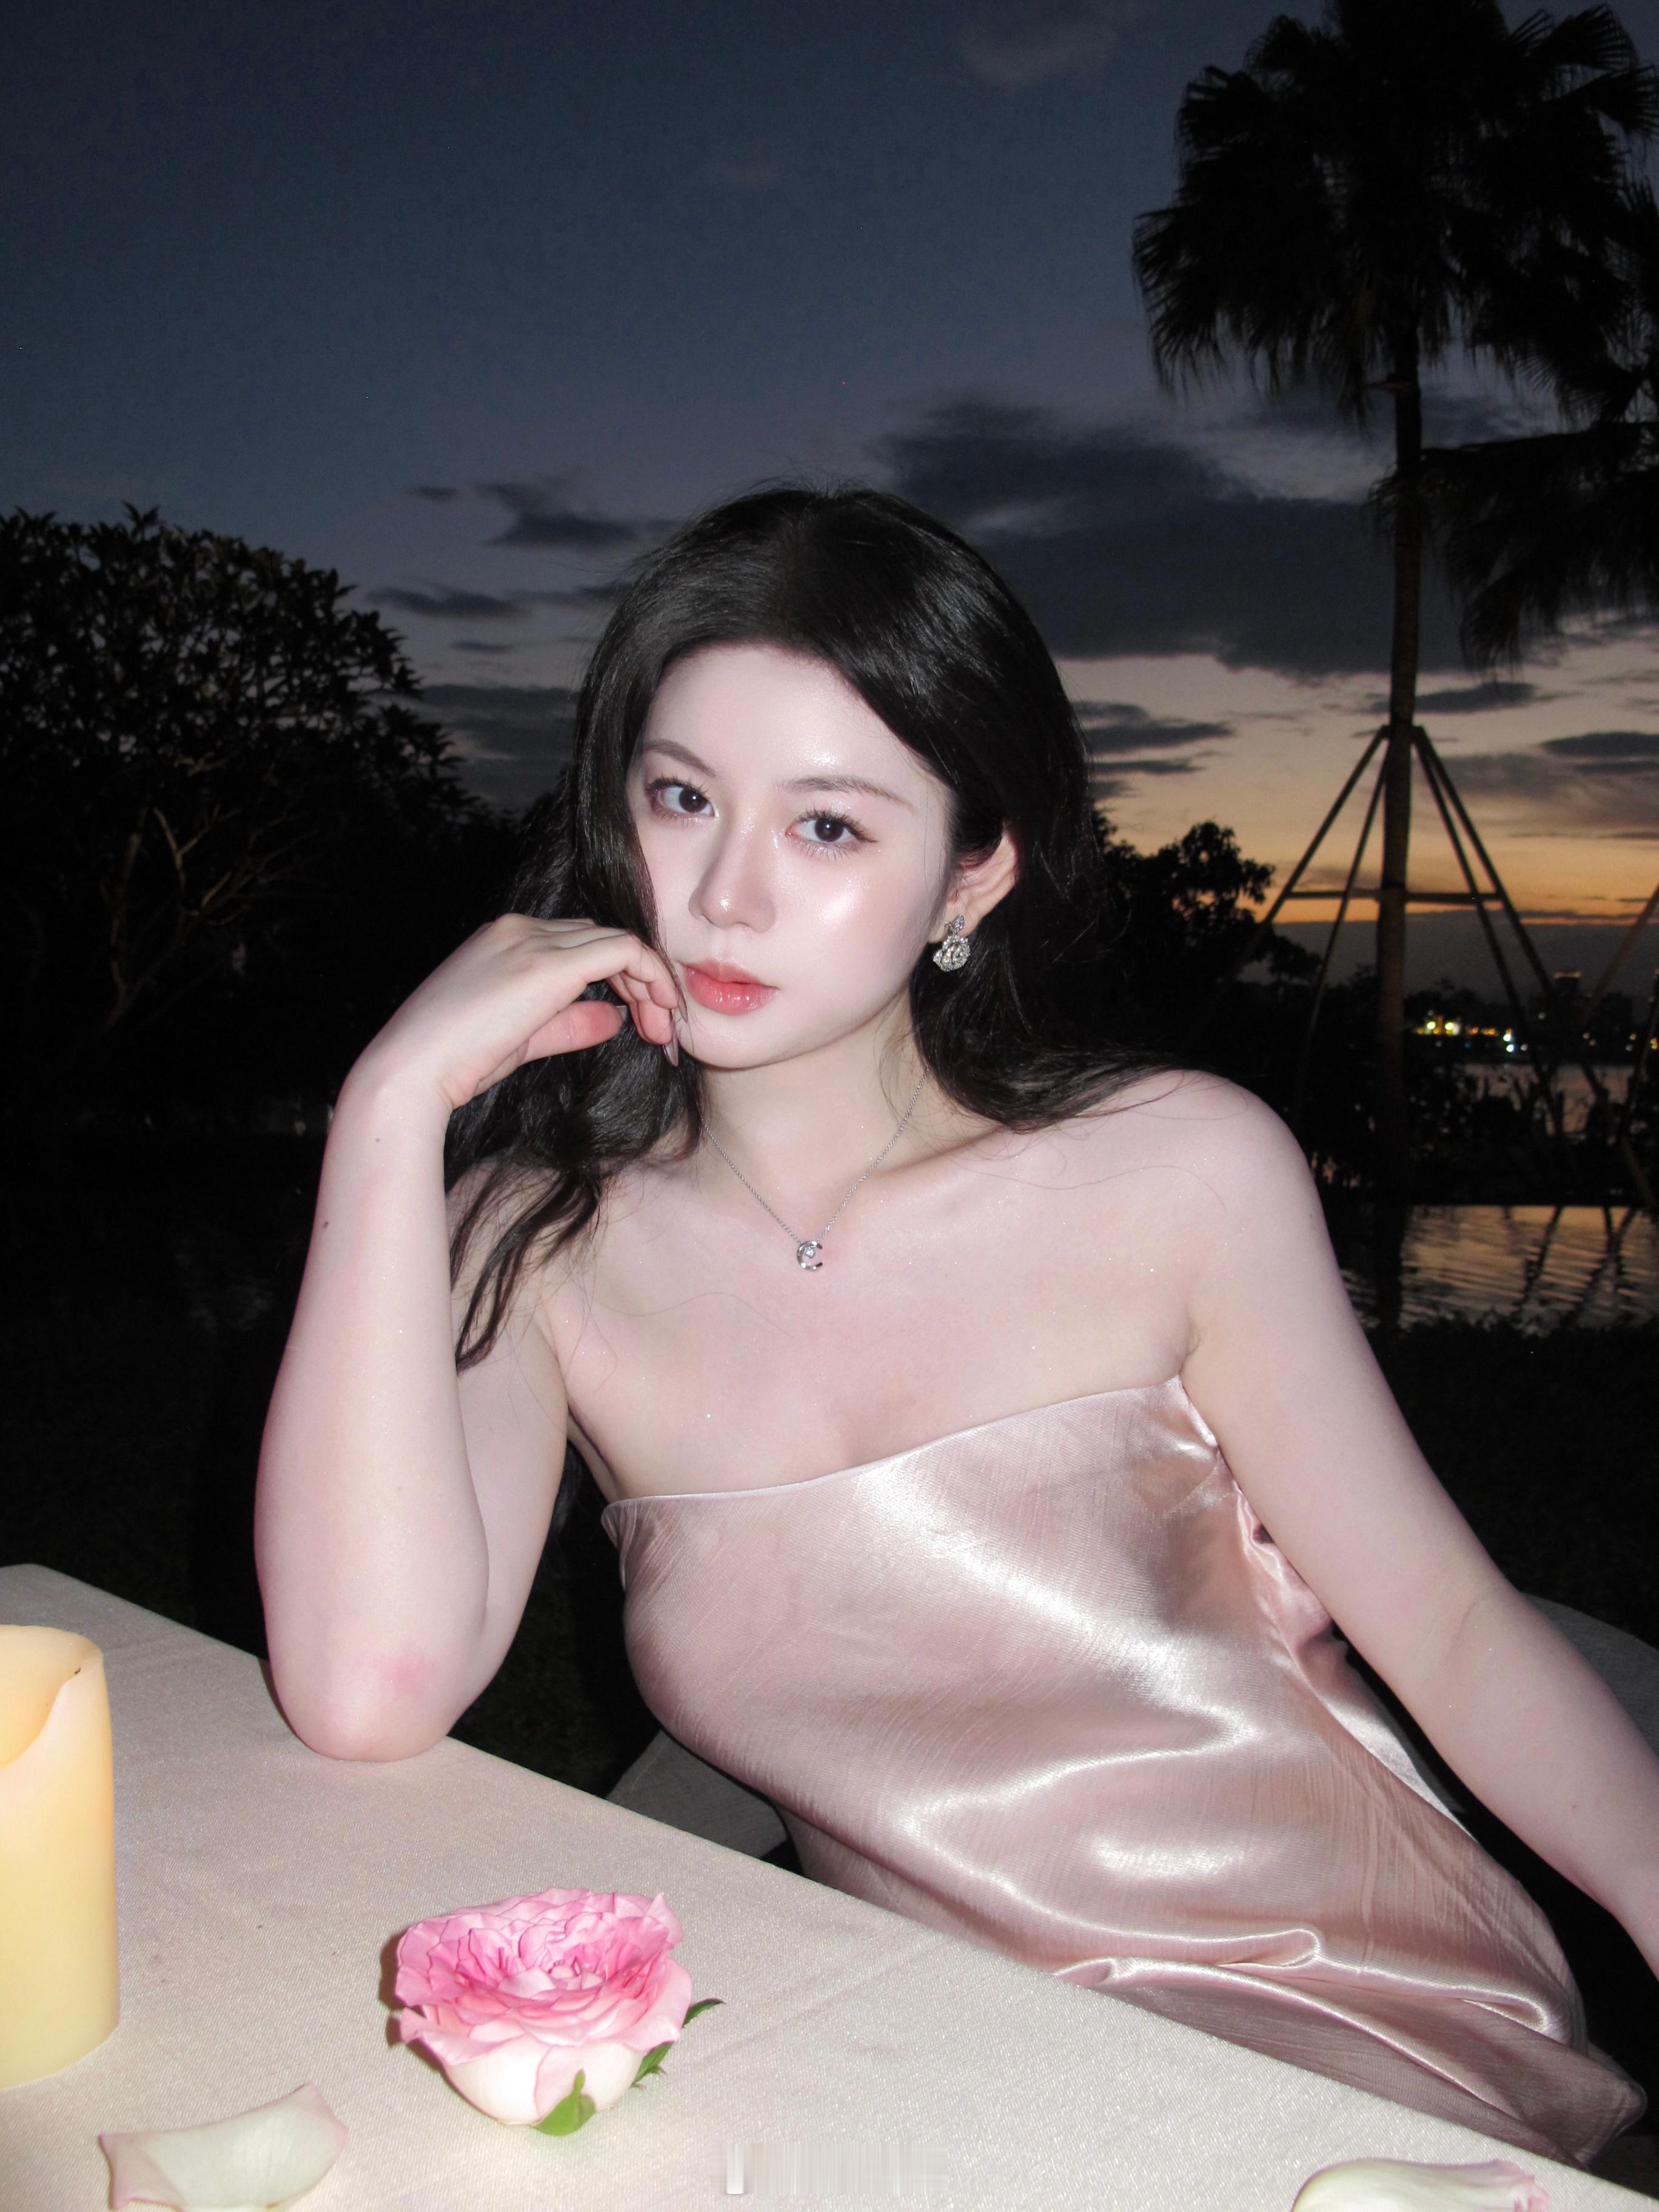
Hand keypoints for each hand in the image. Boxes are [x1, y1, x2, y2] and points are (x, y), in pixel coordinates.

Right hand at [349, 914, 682, 1116]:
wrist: (412, 1068)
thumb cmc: (455, 1062)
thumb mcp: (523, 1038)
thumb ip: (569, 1022)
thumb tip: (614, 1017)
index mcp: (504, 939)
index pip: (579, 943)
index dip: (620, 980)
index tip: (640, 1023)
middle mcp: (520, 928)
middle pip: (602, 938)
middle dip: (641, 982)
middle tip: (660, 1031)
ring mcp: (533, 940)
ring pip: (618, 941)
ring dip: (652, 983)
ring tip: (663, 1029)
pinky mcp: (549, 962)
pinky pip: (624, 950)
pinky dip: (652, 976)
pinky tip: (662, 1011)